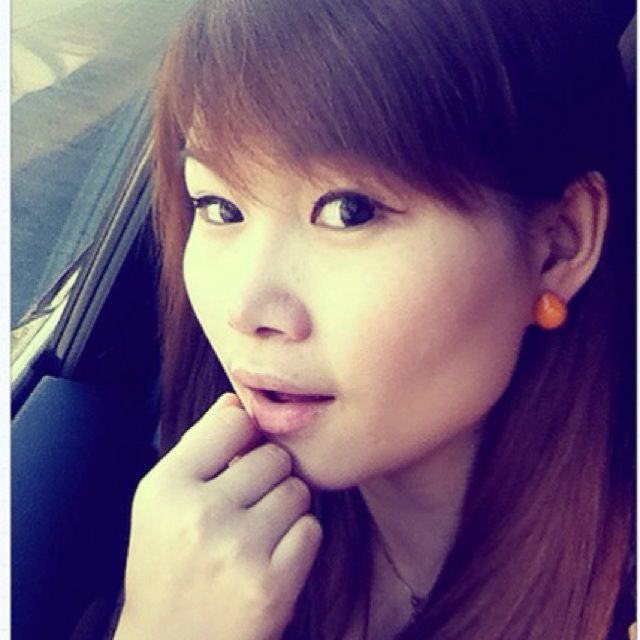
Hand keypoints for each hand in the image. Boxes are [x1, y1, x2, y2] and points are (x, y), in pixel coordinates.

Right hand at [114, 393, 322, 639]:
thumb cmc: (169, 567)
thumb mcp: (160, 504)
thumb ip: (198, 447)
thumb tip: (236, 401)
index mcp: (166, 488)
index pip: (234, 420)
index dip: (244, 436)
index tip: (239, 456)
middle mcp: (200, 515)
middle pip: (274, 455)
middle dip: (268, 477)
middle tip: (246, 508)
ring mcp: (238, 551)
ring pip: (298, 490)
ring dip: (286, 509)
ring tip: (257, 535)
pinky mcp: (272, 586)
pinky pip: (312, 529)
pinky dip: (298, 541)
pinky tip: (271, 560)